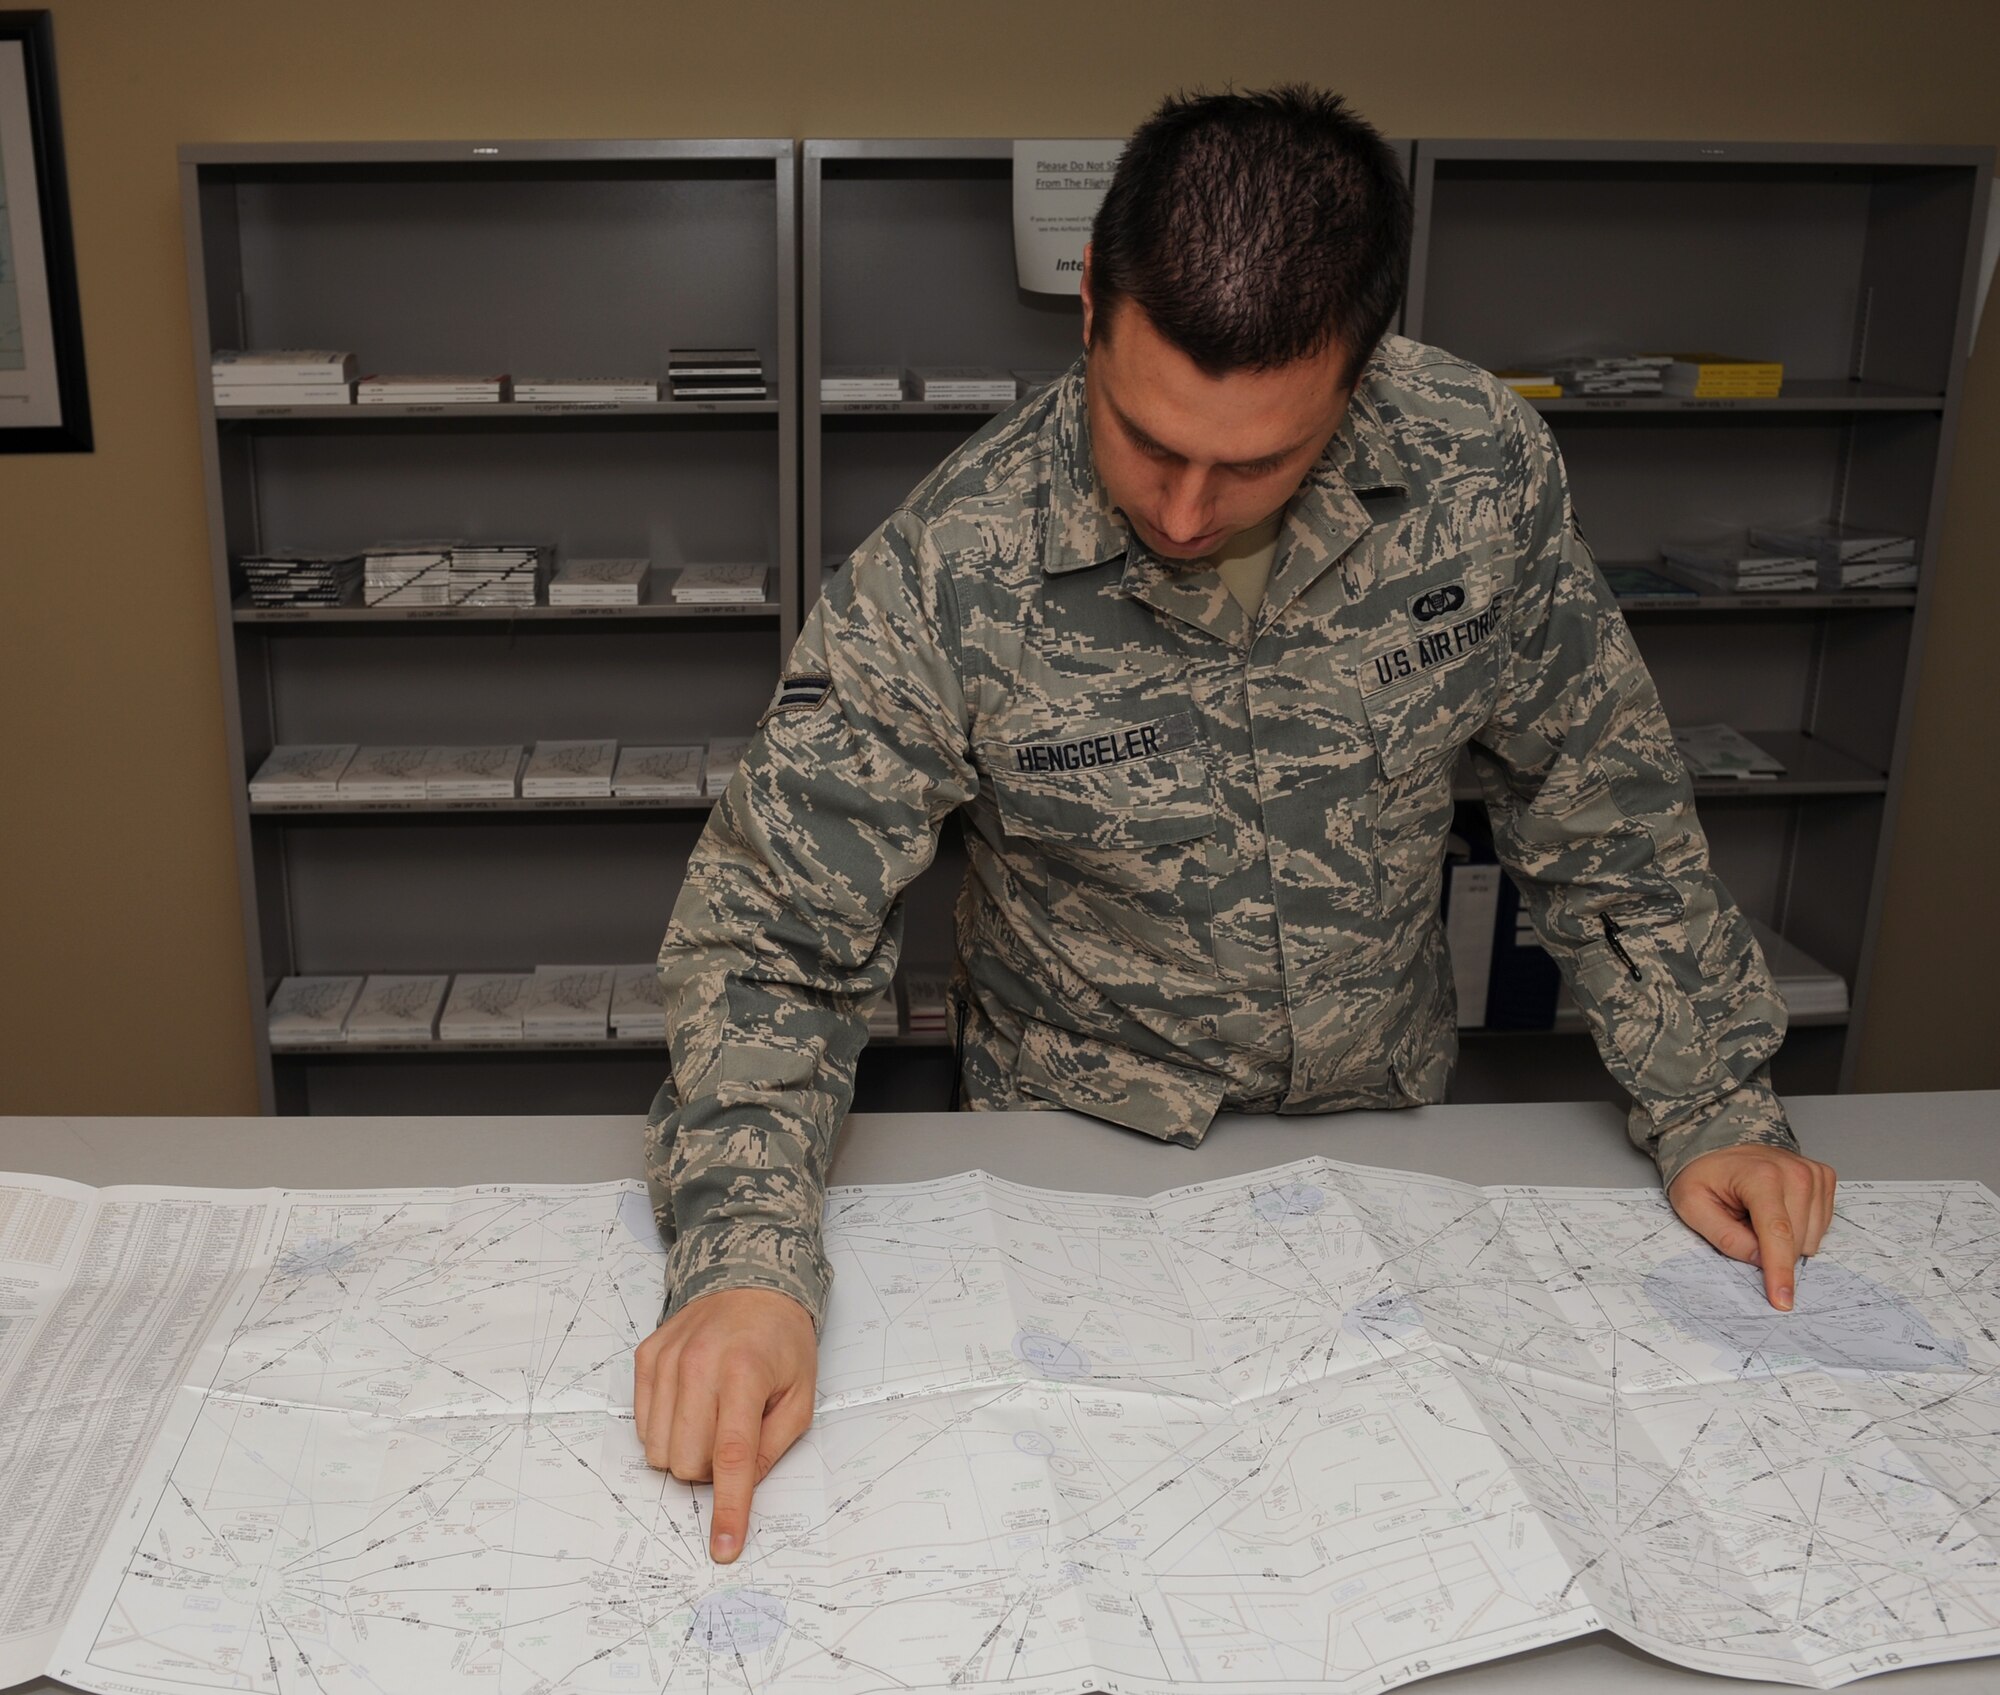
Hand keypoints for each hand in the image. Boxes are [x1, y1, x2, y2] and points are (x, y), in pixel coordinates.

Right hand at [632, 1287, 817, 1563]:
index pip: (731, 1456)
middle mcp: (700, 1365)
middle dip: (709, 1469)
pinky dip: (666, 1429)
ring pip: (657, 1450)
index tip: (723, 1547)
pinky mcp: (646, 1358)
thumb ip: (772, 1447)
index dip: (728, 1508)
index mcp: (745, 1374)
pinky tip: (691, 1403)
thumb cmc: (781, 1342)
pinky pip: (642, 1425)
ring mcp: (668, 1360)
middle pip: (686, 1463)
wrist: (751, 1282)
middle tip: (733, 1438)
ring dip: (685, 1451)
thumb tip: (740, 1488)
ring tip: (712, 1417)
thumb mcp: (800, 1395)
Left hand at [1667, 1145, 1836, 1310]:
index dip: (1779, 1271)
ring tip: (1757, 1213)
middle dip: (1769, 1249)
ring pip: (1811, 1238)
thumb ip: (1725, 1237)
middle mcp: (1795, 1172)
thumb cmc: (1705, 1173)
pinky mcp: (1824, 1178)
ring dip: (1784, 1238)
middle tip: (1742, 1223)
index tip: (1782, 1300)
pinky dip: (1799, 1227)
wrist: (1720, 1142)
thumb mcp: (1693, 1205)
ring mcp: (1814, 1174)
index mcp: (1761, 1176)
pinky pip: (1821, 1226)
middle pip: (1796, 1241)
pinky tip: (1777, 1209)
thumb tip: (1759, 1260)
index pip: (1777, 1233)